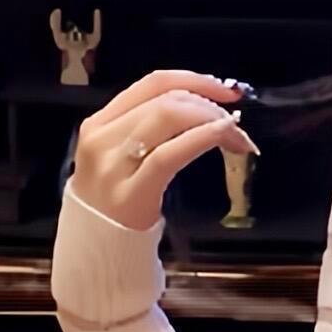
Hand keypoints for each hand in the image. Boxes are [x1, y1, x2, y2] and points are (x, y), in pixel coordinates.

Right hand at [68, 68, 250, 234]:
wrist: (95, 252)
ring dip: (212, 120)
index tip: (224, 89)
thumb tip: (201, 106)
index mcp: (98, 123)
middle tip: (236, 121)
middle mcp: (101, 138)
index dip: (194, 79)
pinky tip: (224, 137)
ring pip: (169, 117)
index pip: (152, 83)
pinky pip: (170, 154)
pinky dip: (203, 138)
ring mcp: (113, 166)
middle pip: (165, 100)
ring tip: (236, 137)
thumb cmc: (114, 201)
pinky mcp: (131, 193)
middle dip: (209, 105)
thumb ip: (146, 129)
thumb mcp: (118, 156)